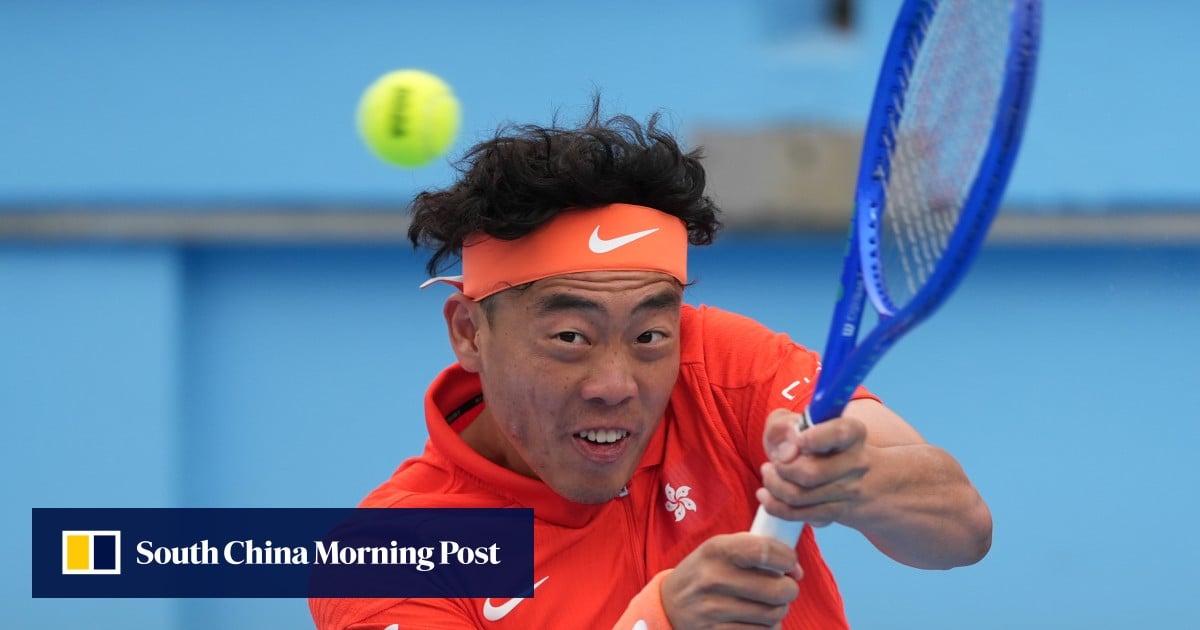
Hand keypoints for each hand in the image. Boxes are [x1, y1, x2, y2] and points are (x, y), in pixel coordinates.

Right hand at [661, 533, 800, 628]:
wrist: (669, 605)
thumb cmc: (705, 572)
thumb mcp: (719, 550)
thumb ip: (756, 550)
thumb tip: (796, 571)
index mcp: (716, 550)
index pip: (765, 551)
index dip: (787, 558)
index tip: (791, 565)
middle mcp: (713, 578)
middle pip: (776, 589)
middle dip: (789, 589)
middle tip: (784, 588)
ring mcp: (712, 610)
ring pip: (772, 615)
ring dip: (779, 611)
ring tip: (768, 604)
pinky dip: (766, 628)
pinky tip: (757, 620)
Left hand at [756, 408, 869, 526]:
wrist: (851, 473)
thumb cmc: (816, 441)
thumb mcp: (796, 423)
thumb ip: (783, 425)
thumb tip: (785, 452)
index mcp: (852, 432)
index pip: (839, 433)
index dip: (815, 438)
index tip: (798, 440)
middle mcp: (857, 462)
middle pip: (810, 473)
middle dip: (782, 468)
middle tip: (774, 462)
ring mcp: (850, 490)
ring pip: (800, 496)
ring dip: (774, 486)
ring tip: (768, 474)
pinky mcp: (838, 513)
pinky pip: (800, 514)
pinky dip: (776, 506)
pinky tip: (766, 495)